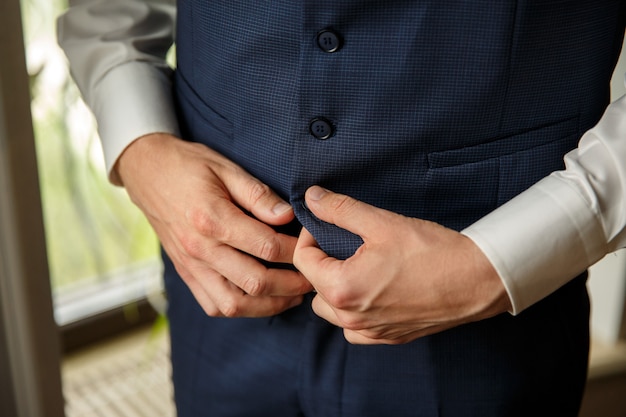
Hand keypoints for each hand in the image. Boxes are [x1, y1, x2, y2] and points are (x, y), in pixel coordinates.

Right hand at [115, 133, 312, 316]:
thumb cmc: (189, 166)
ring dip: (269, 305)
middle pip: (255, 282)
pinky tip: (260, 300)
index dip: (297, 251)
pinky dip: (240, 309)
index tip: (313, 247)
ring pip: (234, 304)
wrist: (146, 171)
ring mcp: (191, 266)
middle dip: (292, 285)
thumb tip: (288, 215)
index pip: (267, 246)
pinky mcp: (185, 273)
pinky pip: (213, 305)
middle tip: (313, 279)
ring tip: (292, 296)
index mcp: (212, 219)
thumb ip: (258, 195)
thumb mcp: (226, 168)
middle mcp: (200, 249)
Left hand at [293, 186, 511, 343]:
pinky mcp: (390, 337)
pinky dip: (355, 312)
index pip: (303, 260)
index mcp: (342, 288)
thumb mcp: (381, 223)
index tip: (324, 224)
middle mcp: (351, 317)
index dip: (309, 236)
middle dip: (320, 264)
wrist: (477, 280)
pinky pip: (355, 329)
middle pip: (313, 288)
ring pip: (331, 312)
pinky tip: (371, 292)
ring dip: (334, 290)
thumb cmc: (431, 251)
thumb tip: (312, 198)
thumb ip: (340, 210)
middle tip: (340, 245)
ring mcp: (371, 331)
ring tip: (354, 267)